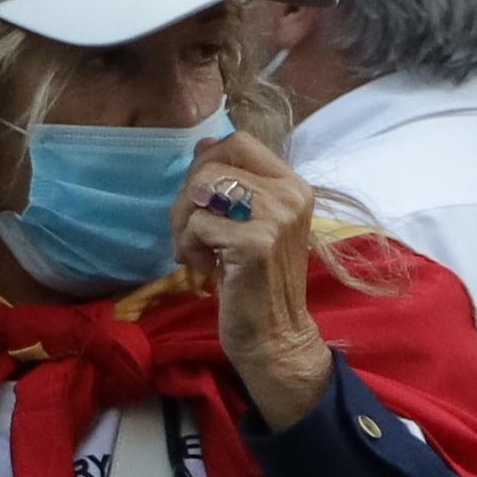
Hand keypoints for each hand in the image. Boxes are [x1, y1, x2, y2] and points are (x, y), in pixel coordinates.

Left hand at [175, 130, 332, 428]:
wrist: (275, 335)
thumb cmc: (256, 281)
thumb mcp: (248, 224)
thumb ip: (232, 186)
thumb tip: (202, 145)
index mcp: (292, 185)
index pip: (239, 141)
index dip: (205, 163)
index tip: (197, 200)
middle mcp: (291, 194)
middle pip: (212, 164)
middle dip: (185, 197)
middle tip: (187, 233)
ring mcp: (277, 217)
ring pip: (200, 190)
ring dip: (183, 223)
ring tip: (196, 252)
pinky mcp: (256, 243)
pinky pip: (198, 225)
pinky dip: (188, 248)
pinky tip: (205, 268)